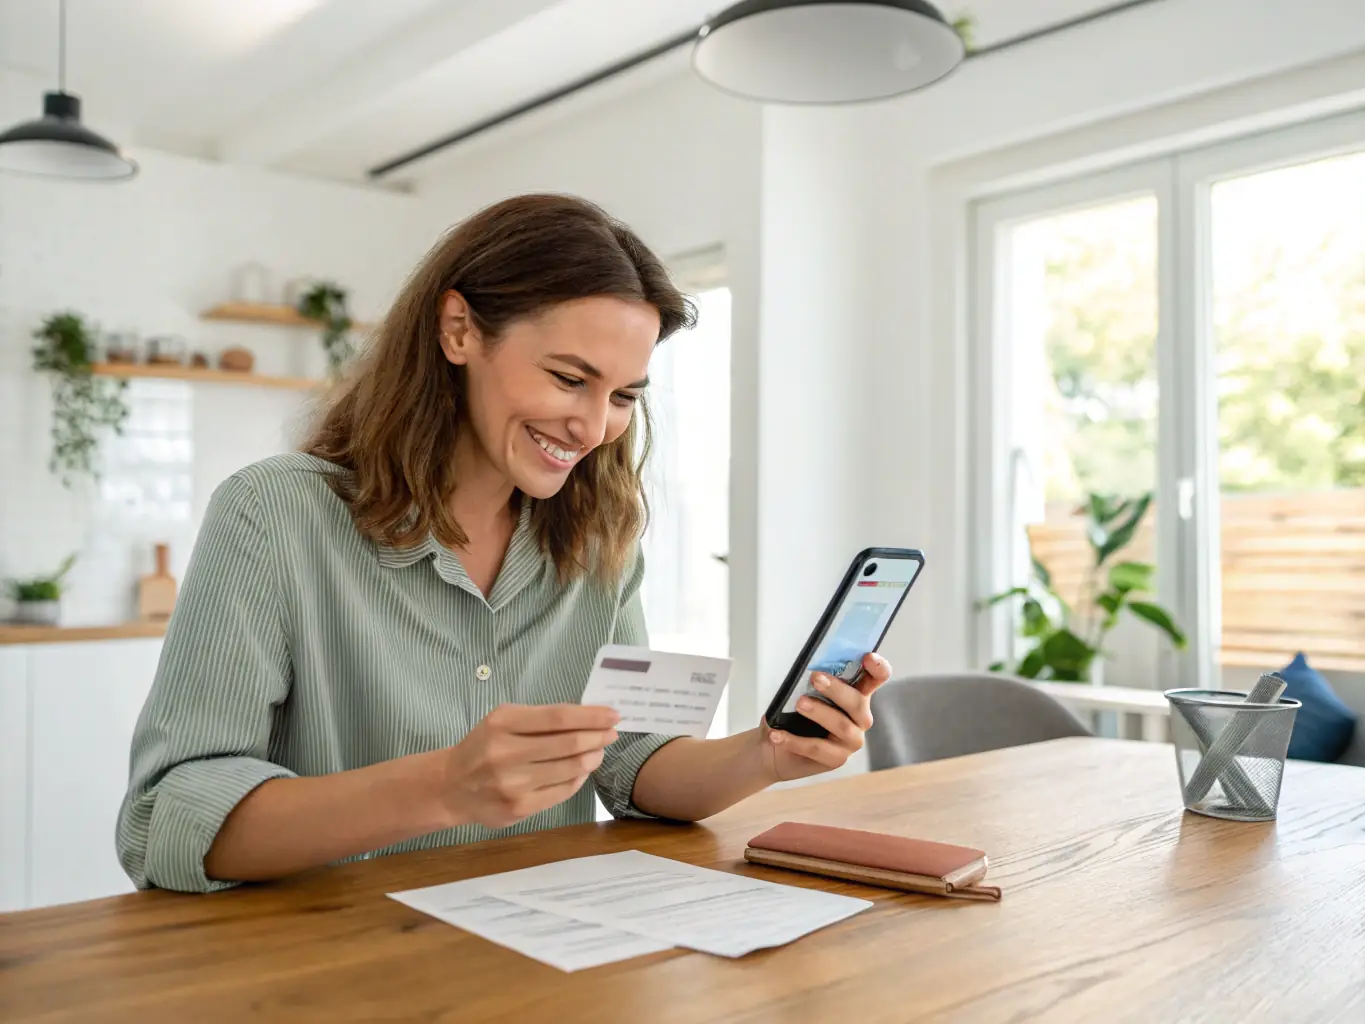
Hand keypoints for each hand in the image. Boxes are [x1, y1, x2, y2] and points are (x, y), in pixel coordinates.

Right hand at [436, 703, 619, 828]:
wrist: (451, 787)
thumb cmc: (483, 747)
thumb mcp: (503, 721)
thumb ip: (540, 718)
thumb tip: (588, 717)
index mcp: (502, 723)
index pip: (558, 717)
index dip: (591, 716)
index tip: (613, 715)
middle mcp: (505, 753)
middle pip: (568, 743)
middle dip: (597, 737)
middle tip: (612, 733)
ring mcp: (512, 783)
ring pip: (569, 768)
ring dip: (592, 757)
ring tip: (599, 751)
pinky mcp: (519, 808)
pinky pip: (562, 791)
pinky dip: (578, 778)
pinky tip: (582, 771)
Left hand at [761, 653, 892, 781]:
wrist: (773, 743)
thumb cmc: (791, 712)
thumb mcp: (799, 690)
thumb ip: (811, 680)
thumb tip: (809, 668)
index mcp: (856, 694)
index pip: (876, 678)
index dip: (878, 668)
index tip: (868, 657)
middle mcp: (859, 717)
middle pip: (858, 702)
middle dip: (837, 689)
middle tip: (815, 678)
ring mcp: (851, 740)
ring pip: (842, 726)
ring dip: (820, 713)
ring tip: (799, 704)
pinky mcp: (836, 759)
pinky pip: (818, 749)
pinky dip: (795, 740)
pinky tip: (777, 735)